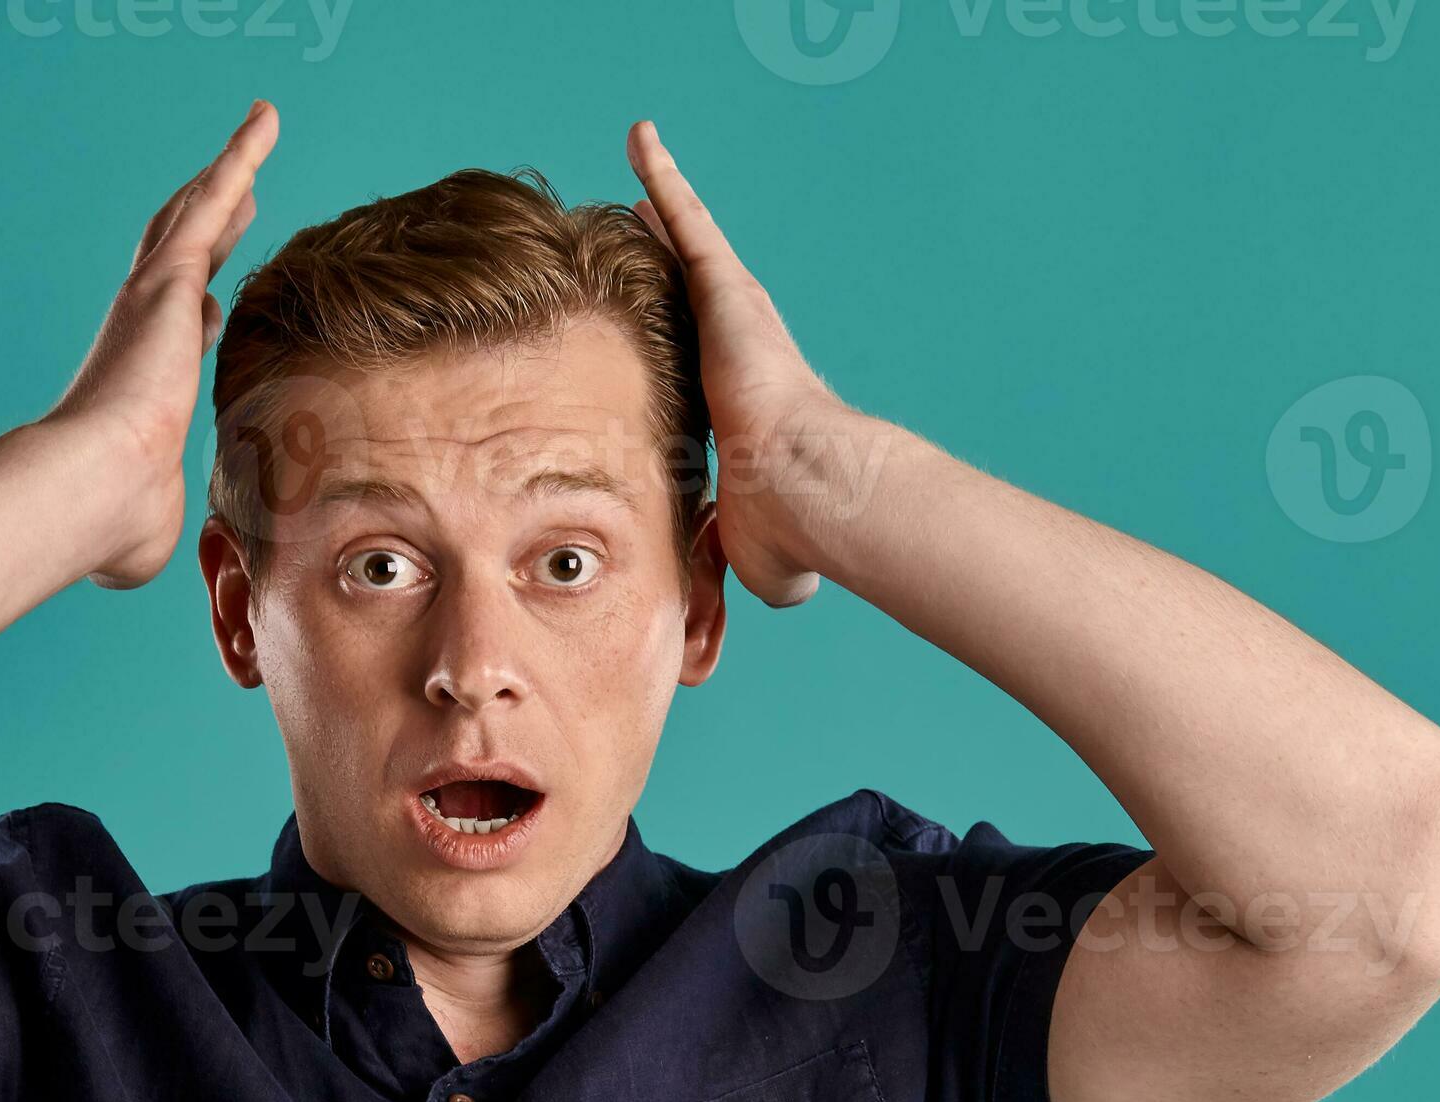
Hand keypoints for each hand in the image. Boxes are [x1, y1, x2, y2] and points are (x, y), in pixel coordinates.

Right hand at [50, 101, 278, 588]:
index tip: (207, 300)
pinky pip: (212, 201)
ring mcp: (154, 298)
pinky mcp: (169, 278)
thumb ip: (147, 530)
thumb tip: (129, 562)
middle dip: (210, 225)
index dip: (194, 312)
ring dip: (227, 175)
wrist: (95, 487)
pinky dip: (239, 158)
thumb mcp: (144, 530)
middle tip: (236, 196)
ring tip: (256, 136)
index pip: (176, 333)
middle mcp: (144, 329)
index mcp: (145, 384)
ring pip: (195, 216)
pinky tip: (265, 123)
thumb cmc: (113, 520)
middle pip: (180, 260)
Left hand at [626, 120, 866, 608]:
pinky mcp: (726, 288)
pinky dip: (661, 176)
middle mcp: (734, 346)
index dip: (671, 339)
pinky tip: (637, 138)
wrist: (810, 491)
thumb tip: (727, 625)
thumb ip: (731, 568)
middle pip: (687, 288)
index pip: (692, 358)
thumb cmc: (789, 529)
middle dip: (663, 254)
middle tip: (629, 223)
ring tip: (635, 157)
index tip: (646, 327)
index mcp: (734, 404)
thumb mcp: (748, 552)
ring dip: (662, 199)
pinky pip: (684, 218)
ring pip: (685, 240)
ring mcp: (731, 313)